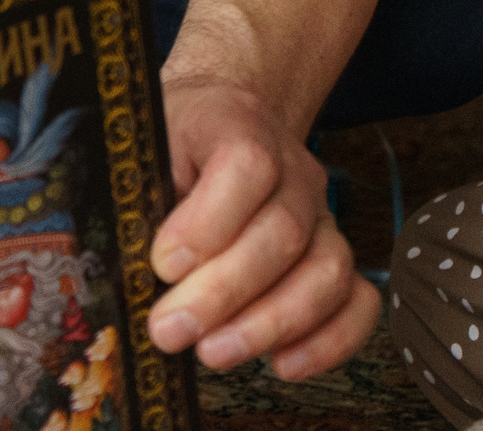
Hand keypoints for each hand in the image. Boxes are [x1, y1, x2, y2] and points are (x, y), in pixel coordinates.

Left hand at [146, 75, 377, 378]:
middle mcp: (294, 169)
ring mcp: (322, 214)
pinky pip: (358, 301)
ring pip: (326, 271)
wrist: (216, 120)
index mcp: (237, 123)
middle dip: (223, 292)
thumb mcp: (144, 149)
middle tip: (171, 329)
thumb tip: (124, 261)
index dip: (207, 223)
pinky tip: (280, 364)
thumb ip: (140, 195)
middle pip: (283, 232)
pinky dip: (327, 340)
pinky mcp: (336, 256)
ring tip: (213, 352)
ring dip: (270, 324)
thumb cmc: (172, 144)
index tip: (163, 265)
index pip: (246, 166)